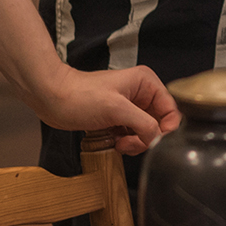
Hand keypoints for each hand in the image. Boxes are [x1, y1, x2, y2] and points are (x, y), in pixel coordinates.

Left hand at [30, 65, 180, 155]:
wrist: (53, 99)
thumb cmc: (81, 97)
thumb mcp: (117, 109)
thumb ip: (144, 124)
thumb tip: (158, 139)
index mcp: (146, 83)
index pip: (172, 110)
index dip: (166, 129)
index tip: (153, 141)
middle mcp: (141, 93)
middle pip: (160, 124)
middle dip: (147, 138)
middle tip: (130, 142)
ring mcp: (130, 107)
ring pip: (147, 133)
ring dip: (136, 143)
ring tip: (119, 141)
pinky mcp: (119, 118)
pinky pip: (133, 136)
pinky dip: (127, 143)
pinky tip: (114, 141)